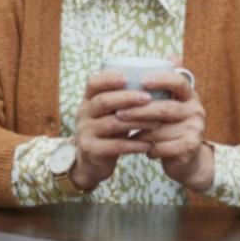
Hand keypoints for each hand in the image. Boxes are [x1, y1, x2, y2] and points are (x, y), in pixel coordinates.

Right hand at [69, 72, 154, 191]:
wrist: (91, 162)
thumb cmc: (108, 131)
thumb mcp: (110, 113)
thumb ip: (123, 101)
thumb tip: (156, 83)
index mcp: (88, 100)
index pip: (93, 83)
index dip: (109, 79)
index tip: (127, 78)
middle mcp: (83, 113)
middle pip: (103, 101)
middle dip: (127, 98)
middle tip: (148, 98)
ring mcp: (85, 132)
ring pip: (112, 123)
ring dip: (136, 121)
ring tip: (156, 122)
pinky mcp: (92, 150)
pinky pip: (115, 146)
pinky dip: (134, 145)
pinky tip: (149, 144)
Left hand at [114, 67, 213, 192]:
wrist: (186, 157)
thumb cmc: (170, 126)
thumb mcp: (170, 103)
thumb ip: (167, 84)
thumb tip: (170, 56)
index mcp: (190, 95)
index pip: (179, 81)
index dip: (161, 80)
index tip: (142, 81)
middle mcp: (196, 110)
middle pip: (165, 108)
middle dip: (139, 111)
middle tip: (119, 113)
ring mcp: (195, 129)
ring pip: (161, 130)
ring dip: (140, 132)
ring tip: (125, 134)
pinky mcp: (190, 147)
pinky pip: (164, 146)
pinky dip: (149, 148)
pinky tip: (140, 148)